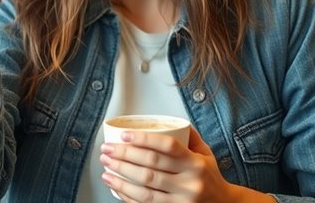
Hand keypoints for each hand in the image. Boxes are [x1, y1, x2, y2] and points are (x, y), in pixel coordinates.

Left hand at [99, 127, 268, 202]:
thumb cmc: (210, 176)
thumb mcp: (205, 153)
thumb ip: (188, 136)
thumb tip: (167, 120)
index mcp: (195, 163)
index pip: (167, 147)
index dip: (143, 139)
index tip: (124, 135)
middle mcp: (188, 182)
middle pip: (151, 166)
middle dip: (124, 157)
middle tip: (107, 150)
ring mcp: (180, 200)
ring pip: (145, 188)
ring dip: (121, 177)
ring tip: (105, 168)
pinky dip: (127, 195)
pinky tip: (116, 186)